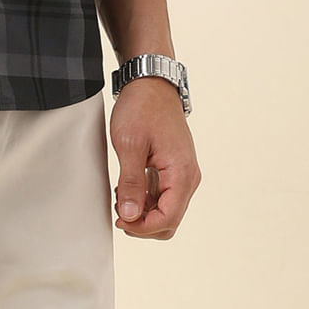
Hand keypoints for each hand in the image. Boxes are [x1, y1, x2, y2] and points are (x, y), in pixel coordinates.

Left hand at [110, 77, 200, 238]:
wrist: (151, 82)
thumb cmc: (142, 107)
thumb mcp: (129, 145)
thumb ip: (132, 183)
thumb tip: (131, 215)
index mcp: (182, 173)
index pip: (167, 219)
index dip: (142, 227)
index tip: (121, 221)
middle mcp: (188, 176)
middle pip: (170, 219)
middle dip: (144, 223)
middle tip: (119, 211)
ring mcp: (183, 171)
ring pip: (167, 209)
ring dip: (144, 210)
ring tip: (121, 196)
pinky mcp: (175, 166)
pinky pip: (164, 194)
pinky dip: (147, 197)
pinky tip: (128, 187)